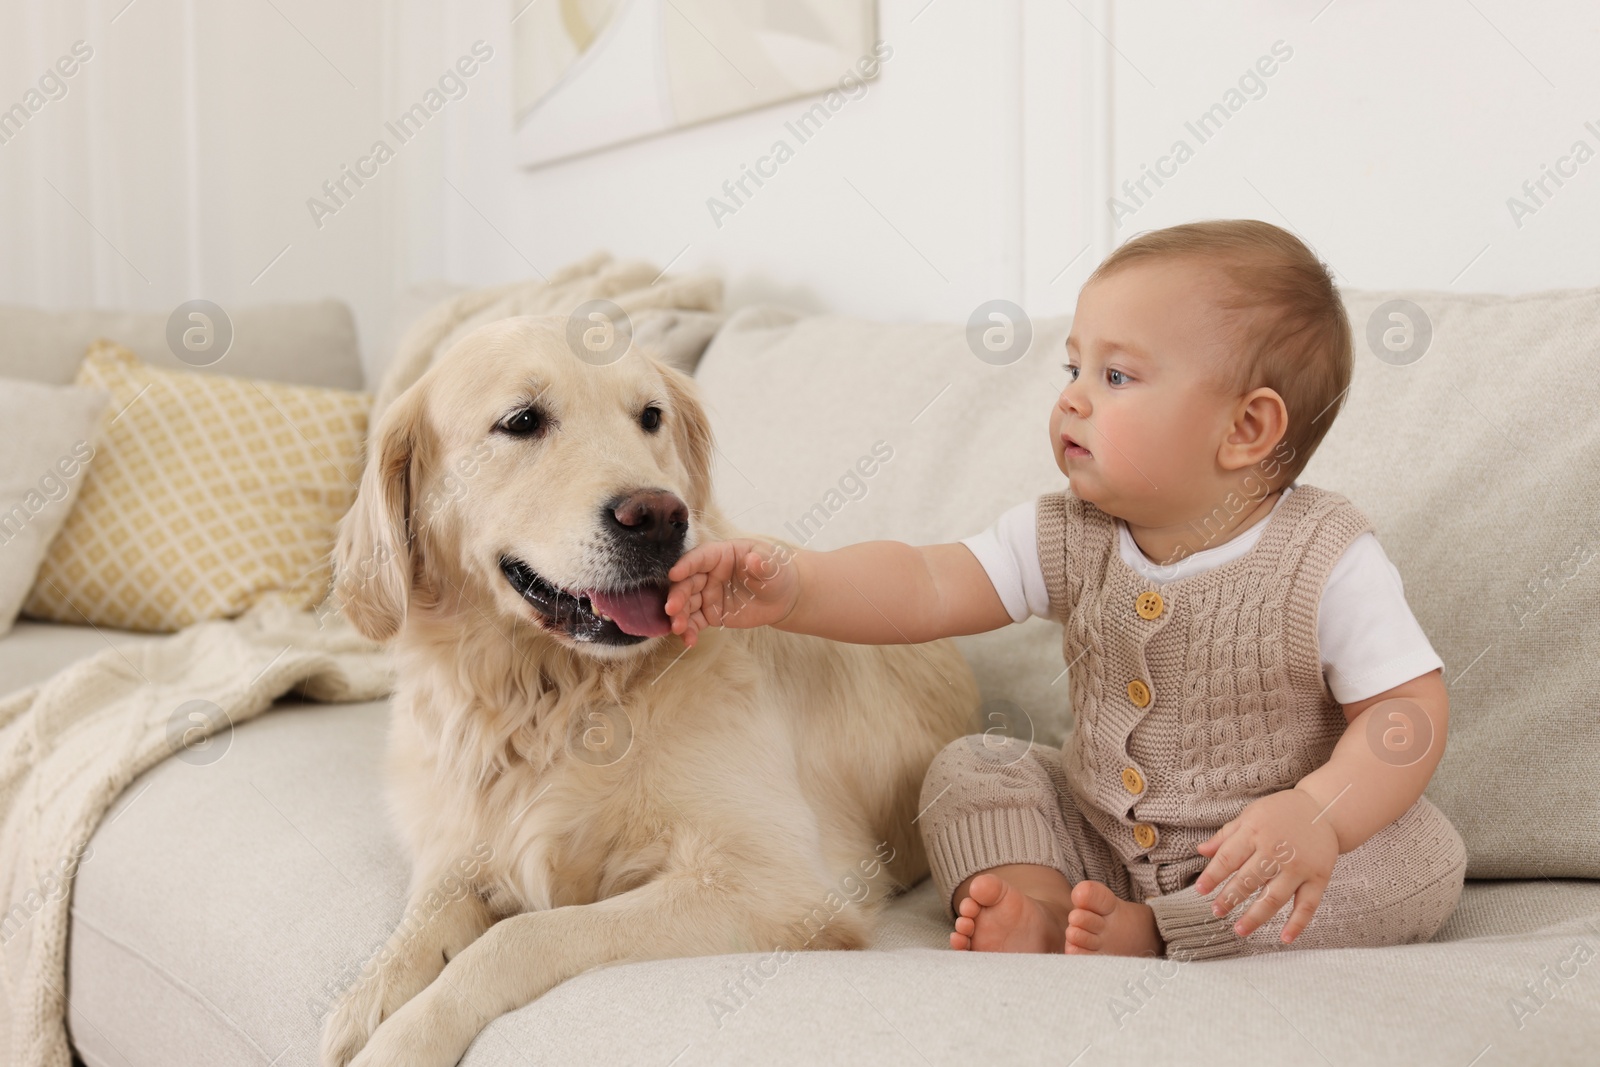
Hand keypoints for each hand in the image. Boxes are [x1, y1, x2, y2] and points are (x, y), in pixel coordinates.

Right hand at [664, 538, 799, 646]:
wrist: (782, 597)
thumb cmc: (775, 572)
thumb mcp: (773, 565)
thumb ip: (762, 563)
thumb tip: (754, 560)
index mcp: (721, 555)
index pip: (700, 558)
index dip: (686, 565)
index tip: (674, 574)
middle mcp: (709, 573)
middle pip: (687, 582)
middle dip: (677, 595)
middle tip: (672, 609)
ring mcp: (707, 594)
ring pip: (687, 604)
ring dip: (679, 616)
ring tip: (679, 629)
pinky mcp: (710, 613)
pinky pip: (695, 622)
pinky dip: (690, 631)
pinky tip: (689, 641)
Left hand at [1192, 788, 1339, 943]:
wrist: (1324, 810)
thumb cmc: (1281, 813)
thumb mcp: (1250, 815)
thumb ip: (1226, 835)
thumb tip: (1201, 851)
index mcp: (1255, 832)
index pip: (1228, 858)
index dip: (1212, 876)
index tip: (1200, 890)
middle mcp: (1276, 851)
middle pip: (1248, 880)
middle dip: (1229, 898)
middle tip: (1216, 911)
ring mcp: (1298, 867)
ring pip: (1274, 897)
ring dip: (1255, 916)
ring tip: (1239, 929)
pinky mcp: (1318, 878)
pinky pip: (1308, 905)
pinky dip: (1297, 923)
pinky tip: (1285, 938)